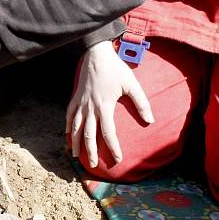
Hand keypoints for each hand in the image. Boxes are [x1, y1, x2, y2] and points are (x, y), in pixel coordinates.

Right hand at [66, 41, 153, 167]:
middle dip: (90, 151)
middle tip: (92, 165)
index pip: (108, 132)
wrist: (96, 53)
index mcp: (104, 105)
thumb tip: (150, 121)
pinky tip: (68, 135)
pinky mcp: (75, 97)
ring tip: (75, 155)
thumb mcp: (132, 84)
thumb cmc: (115, 69)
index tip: (118, 159)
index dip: (113, 147)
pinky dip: (68, 126)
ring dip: (76, 142)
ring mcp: (81, 102)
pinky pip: (70, 115)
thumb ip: (141, 102)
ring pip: (76, 127)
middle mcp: (90, 107)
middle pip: (88, 134)